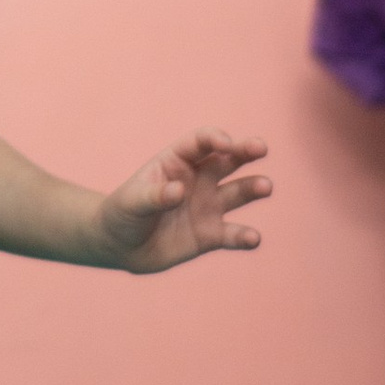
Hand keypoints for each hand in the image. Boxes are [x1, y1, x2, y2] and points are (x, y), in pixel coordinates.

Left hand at [96, 130, 270, 272]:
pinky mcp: (211, 235)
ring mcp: (207, 206)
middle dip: (246, 150)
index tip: (226, 144)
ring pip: (238, 192)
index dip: (215, 138)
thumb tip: (179, 191)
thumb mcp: (131, 202)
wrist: (120, 246)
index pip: (201, 142)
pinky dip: (244, 237)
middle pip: (228, 159)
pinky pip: (232, 234)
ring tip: (265, 187)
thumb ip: (154, 196)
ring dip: (253, 187)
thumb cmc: (122, 214)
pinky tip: (253, 239)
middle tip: (261, 147)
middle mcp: (199, 179)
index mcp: (177, 161)